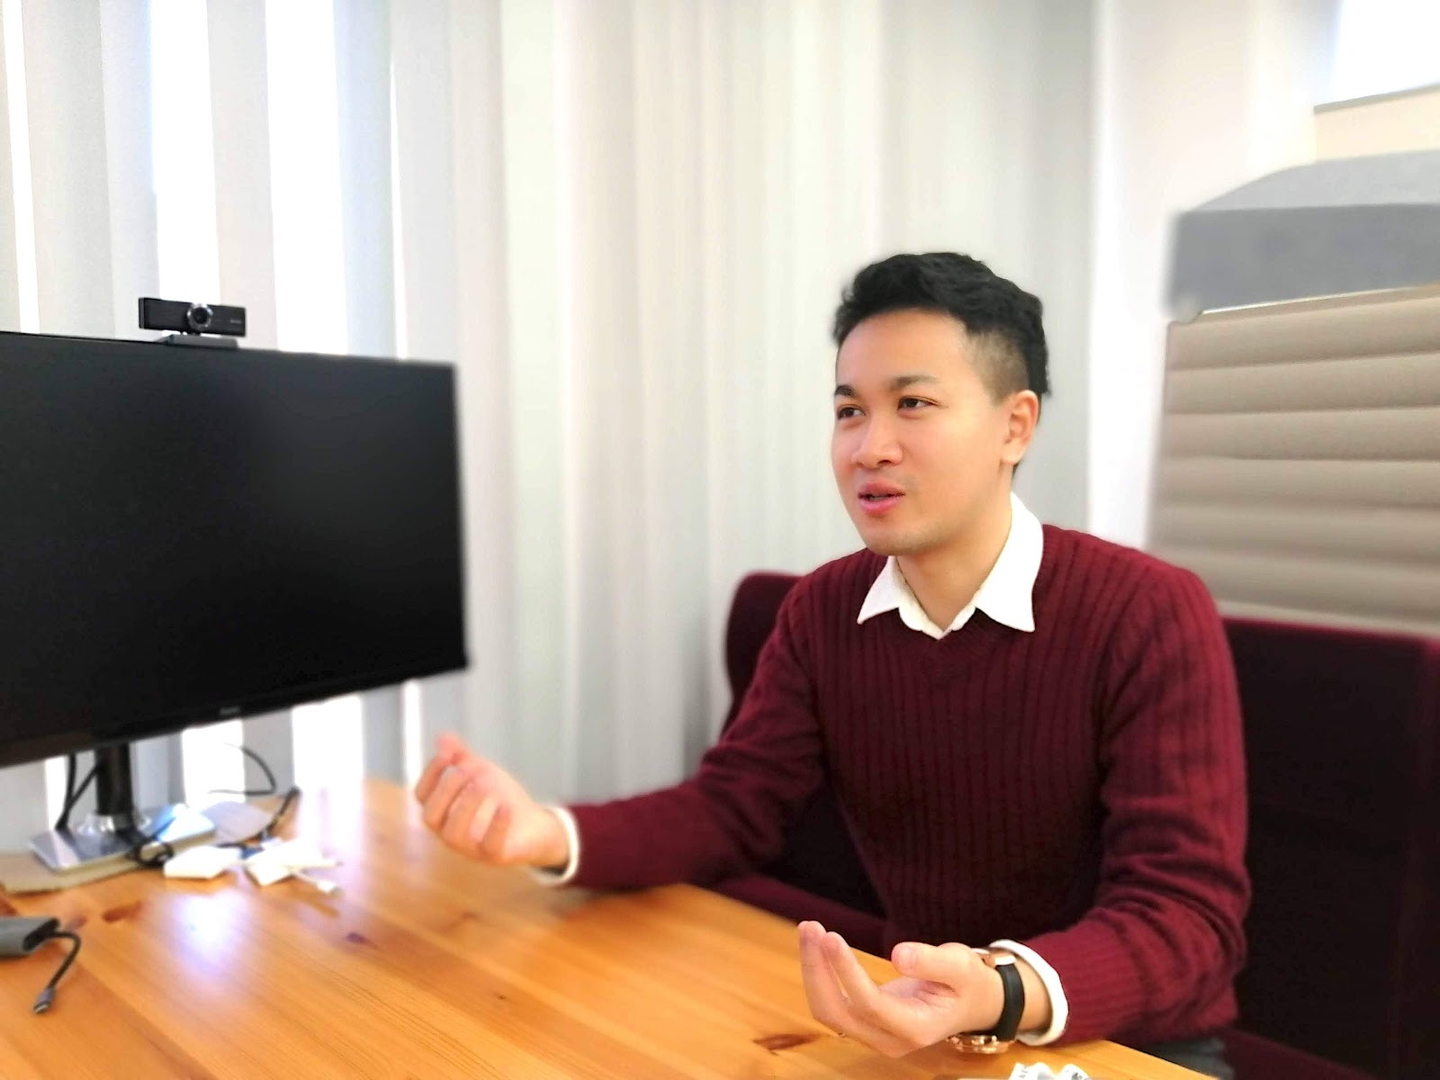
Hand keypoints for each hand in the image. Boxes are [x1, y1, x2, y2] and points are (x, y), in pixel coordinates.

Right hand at [413, 733, 569, 868]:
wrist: (536, 825)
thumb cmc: (501, 799)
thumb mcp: (482, 774)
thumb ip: (463, 758)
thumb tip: (443, 737)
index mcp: (443, 813)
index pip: (422, 796)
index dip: (430, 774)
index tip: (448, 754)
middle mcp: (450, 834)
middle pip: (431, 817)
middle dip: (447, 789)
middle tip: (468, 768)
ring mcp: (471, 848)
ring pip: (454, 835)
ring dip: (466, 805)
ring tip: (483, 783)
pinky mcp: (496, 856)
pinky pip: (491, 847)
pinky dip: (497, 826)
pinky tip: (505, 807)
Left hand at [796, 920, 1002, 1057]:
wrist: (970, 1003)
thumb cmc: (967, 983)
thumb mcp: (961, 966)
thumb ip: (932, 961)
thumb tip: (898, 955)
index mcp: (916, 1029)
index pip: (869, 1003)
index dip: (845, 971)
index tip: (830, 936)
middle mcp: (889, 1040)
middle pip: (837, 1012)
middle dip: (817, 970)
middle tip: (811, 927)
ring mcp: (874, 1035)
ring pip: (828, 1011)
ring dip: (813, 971)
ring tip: (809, 929)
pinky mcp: (864, 1023)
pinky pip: (831, 1004)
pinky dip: (819, 975)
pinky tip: (815, 945)